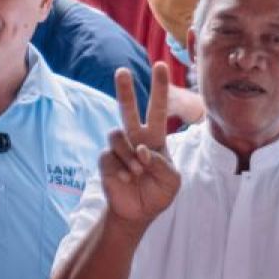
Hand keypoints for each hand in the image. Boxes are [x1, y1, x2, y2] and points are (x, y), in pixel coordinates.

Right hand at [100, 64, 178, 228]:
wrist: (138, 213)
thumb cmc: (158, 193)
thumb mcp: (172, 181)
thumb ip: (162, 164)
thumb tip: (142, 150)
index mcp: (155, 138)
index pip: (157, 108)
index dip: (160, 87)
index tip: (160, 66)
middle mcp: (135, 138)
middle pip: (128, 109)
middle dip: (125, 90)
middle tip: (122, 71)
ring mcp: (119, 149)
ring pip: (117, 135)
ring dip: (129, 155)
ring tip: (137, 172)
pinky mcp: (106, 161)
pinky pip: (109, 156)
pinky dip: (121, 168)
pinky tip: (126, 179)